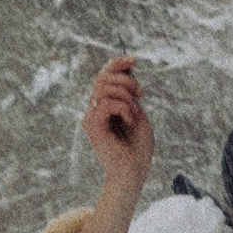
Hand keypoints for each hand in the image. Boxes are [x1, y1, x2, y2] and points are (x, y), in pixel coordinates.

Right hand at [80, 55, 153, 232]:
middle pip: (102, 77)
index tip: (134, 60)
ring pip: (104, 88)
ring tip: (136, 112)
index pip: (103, 76)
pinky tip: (130, 121)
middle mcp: (93, 110)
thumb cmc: (138, 147)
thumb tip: (127, 68)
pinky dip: (124, 108)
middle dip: (126, 80)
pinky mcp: (93, 127)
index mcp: (103, 106)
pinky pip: (107, 104)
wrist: (134, 172)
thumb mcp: (137, 112)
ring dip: (126, 96)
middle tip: (141, 94)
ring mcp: (91, 118)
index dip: (116, 63)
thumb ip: (129, 93)